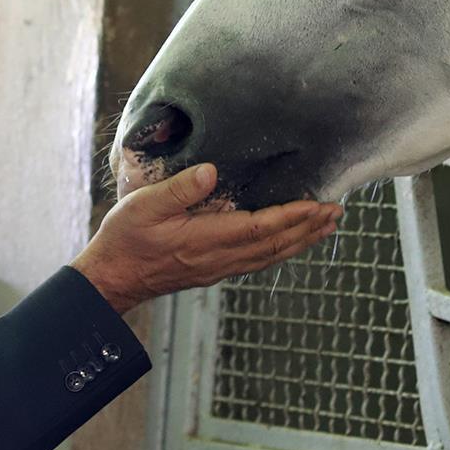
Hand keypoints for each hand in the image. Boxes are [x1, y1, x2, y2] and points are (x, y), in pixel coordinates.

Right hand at [72, 164, 340, 313]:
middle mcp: (219, 258)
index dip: (292, 217)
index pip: (260, 228)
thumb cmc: (125, 238)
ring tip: (326, 227)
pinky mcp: (214, 270)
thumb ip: (179, 189)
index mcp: (205, 240)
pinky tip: (291, 242)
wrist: (112, 279)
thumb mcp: (144, 205)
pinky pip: (259, 261)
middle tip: (337, 213)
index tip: (318, 205)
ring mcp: (219, 268)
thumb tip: (212, 171)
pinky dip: (282, 249)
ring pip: (271, 256)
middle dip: (308, 229)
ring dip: (301, 241)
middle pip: (275, 245)